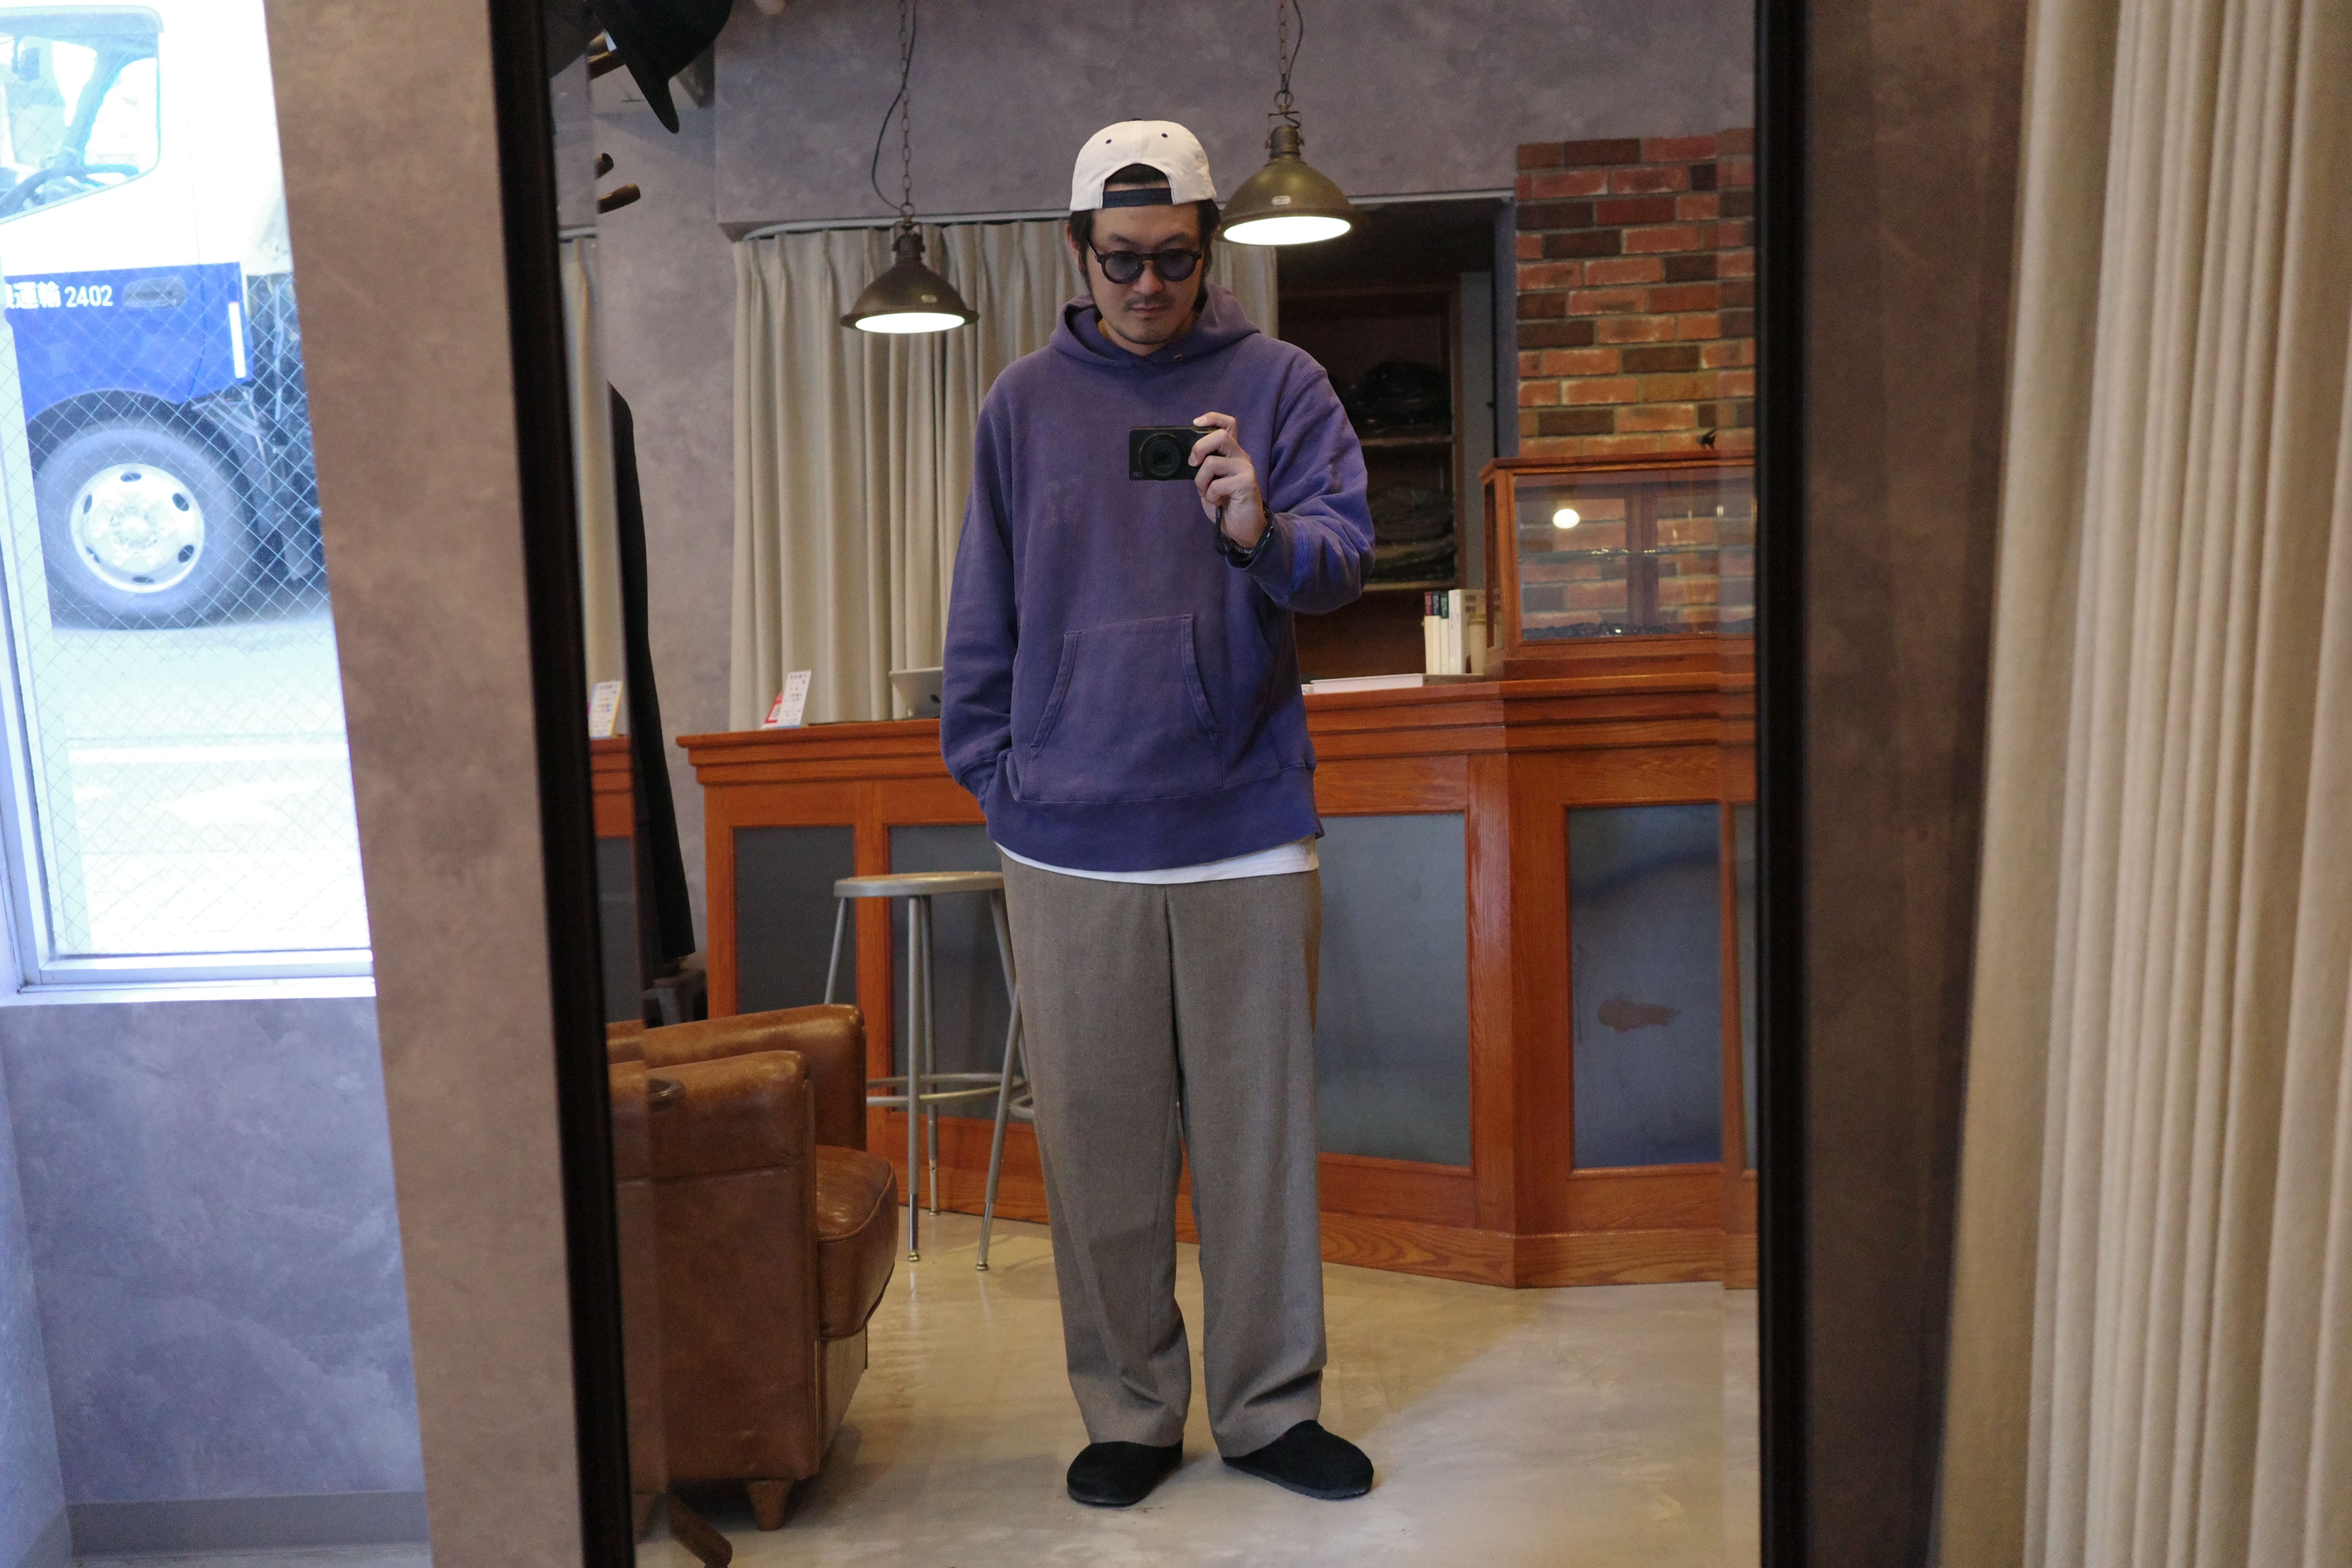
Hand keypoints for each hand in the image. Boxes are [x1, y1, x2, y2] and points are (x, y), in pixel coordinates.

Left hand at [1189, 412, 1267, 549]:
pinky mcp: (1246, 483)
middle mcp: (1241, 457)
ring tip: (1209, 493)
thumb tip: (1188, 457)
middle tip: (1193, 464)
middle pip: (1220, 436)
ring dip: (1202, 481)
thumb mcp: (1209, 483)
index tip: (1195, 423)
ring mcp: (1245, 469)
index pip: (1228, 424)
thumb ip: (1203, 468)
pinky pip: (1217, 484)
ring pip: (1212, 462)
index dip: (1212, 418)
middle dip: (1199, 448)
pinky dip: (1211, 496)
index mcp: (1231, 454)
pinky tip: (1218, 503)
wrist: (1243, 529)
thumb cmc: (1225, 505)